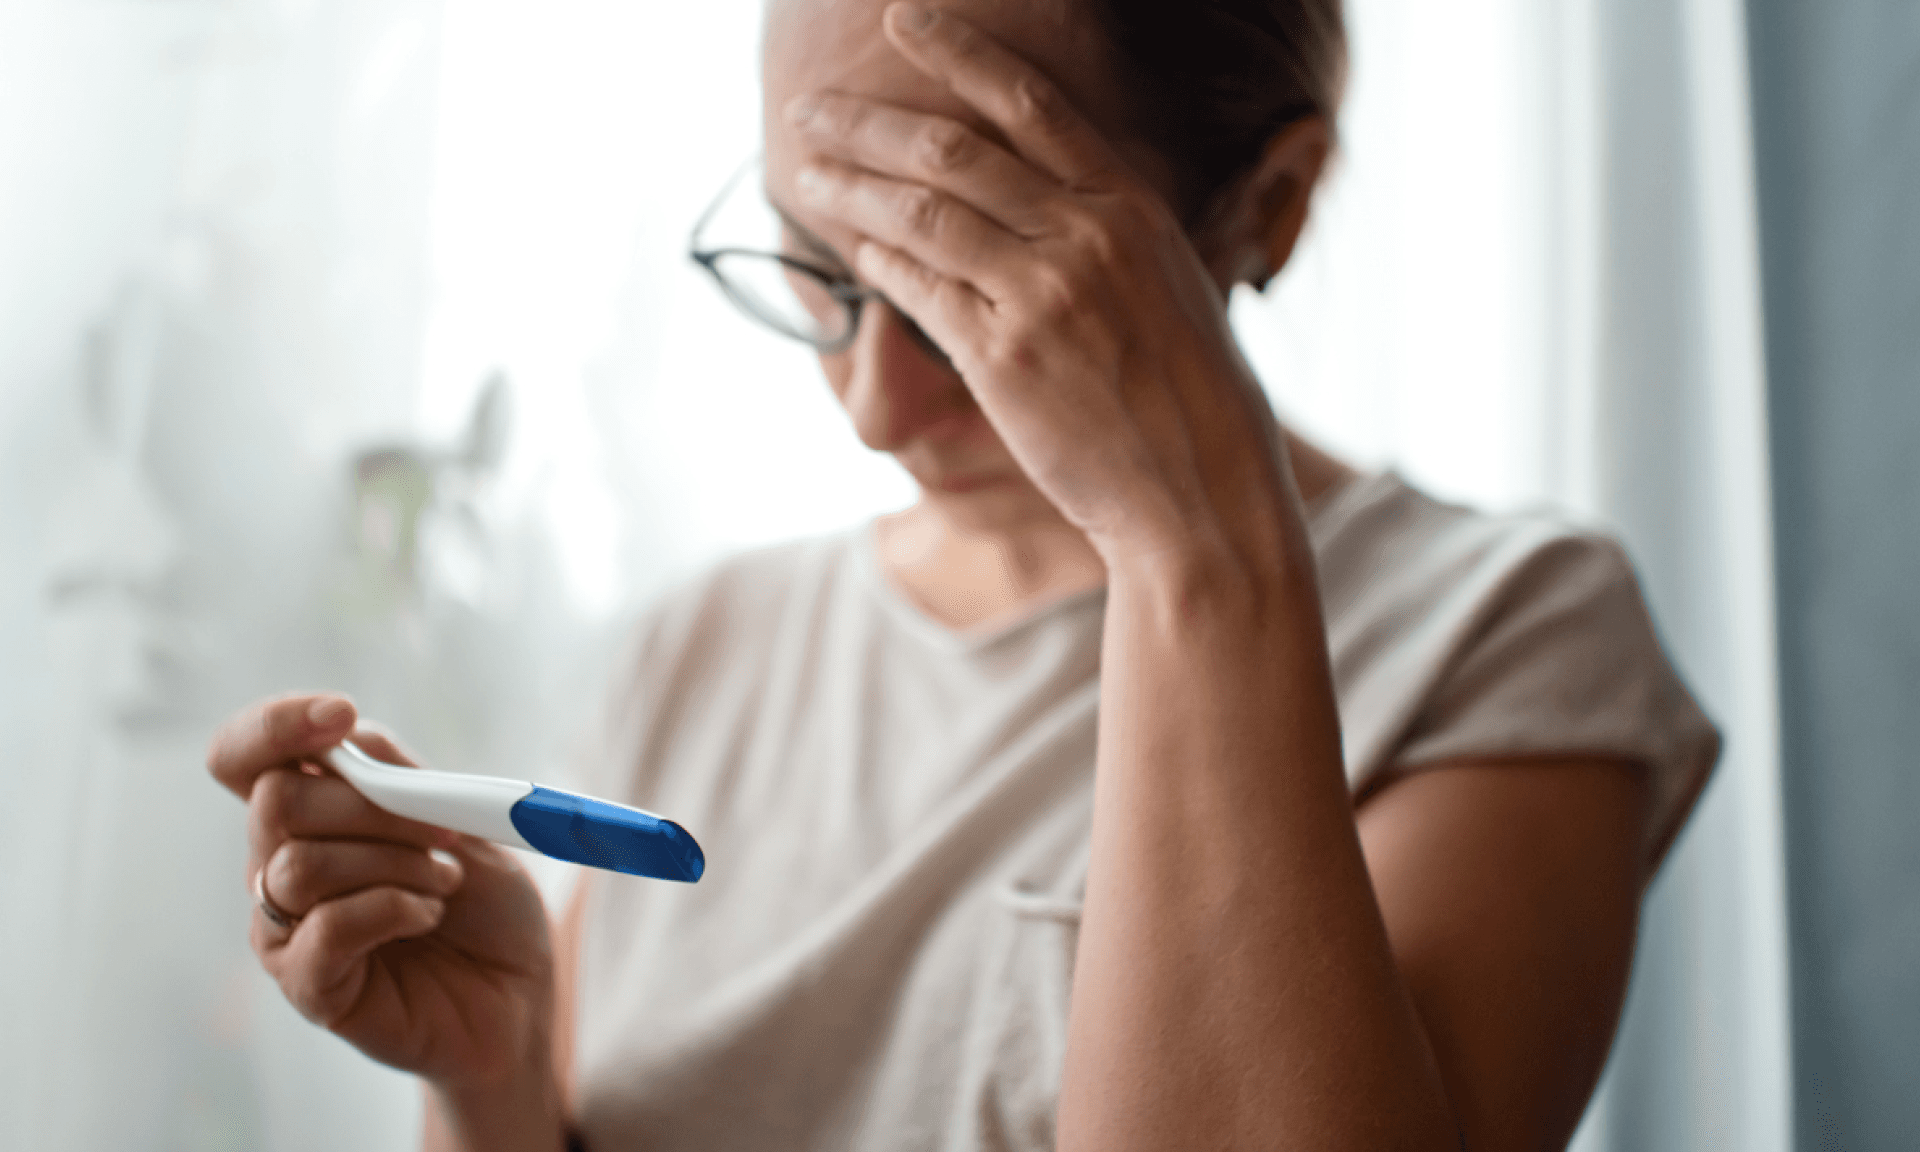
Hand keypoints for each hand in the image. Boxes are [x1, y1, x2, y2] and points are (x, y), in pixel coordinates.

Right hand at [207, 694, 556, 1094]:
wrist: (516, 994)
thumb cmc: (485, 904)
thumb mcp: (457, 818)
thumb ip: (397, 775)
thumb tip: (345, 735)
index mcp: (310, 811)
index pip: (243, 756)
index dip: (273, 725)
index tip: (340, 714)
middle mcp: (279, 864)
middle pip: (275, 800)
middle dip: (374, 806)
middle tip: (443, 834)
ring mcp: (286, 927)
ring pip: (300, 865)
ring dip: (395, 864)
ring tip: (445, 883)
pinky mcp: (307, 984)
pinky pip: (324, 929)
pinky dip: (391, 910)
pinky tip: (426, 917)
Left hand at [785, 3, 1304, 576]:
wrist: (1205, 494)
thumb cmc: (1193, 399)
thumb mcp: (1170, 286)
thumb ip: (1107, 235)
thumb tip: (1038, 205)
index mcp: (1132, 206)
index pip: (1031, 104)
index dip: (959, 53)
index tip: (903, 21)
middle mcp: (1087, 236)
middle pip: (952, 152)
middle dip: (867, 124)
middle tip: (810, 111)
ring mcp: (1042, 296)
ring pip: (921, 216)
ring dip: (850, 189)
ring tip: (805, 174)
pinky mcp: (1004, 360)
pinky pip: (919, 293)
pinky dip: (877, 265)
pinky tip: (850, 251)